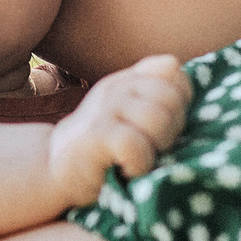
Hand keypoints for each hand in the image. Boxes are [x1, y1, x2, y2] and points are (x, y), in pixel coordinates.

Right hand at [46, 54, 190, 206]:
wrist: (54, 168)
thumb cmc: (101, 147)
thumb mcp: (125, 114)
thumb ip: (153, 97)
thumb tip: (187, 94)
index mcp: (128, 81)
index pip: (172, 69)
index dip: (180, 99)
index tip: (165, 123)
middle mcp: (116, 88)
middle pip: (170, 98)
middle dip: (172, 129)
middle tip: (152, 147)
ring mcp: (105, 109)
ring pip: (158, 119)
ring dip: (157, 147)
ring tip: (140, 158)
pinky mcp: (96, 135)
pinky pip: (137, 145)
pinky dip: (139, 164)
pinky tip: (127, 170)